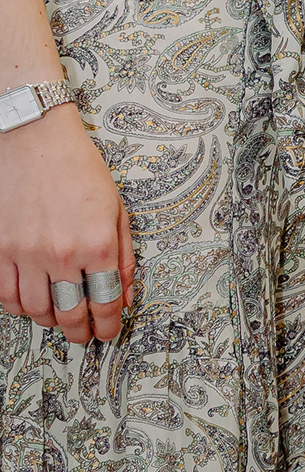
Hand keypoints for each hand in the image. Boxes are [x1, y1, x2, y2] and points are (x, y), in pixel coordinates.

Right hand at [0, 104, 134, 342]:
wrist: (32, 136)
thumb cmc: (76, 167)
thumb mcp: (116, 209)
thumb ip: (124, 256)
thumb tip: (125, 295)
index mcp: (97, 244)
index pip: (105, 303)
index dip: (108, 326)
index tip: (106, 332)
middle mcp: (61, 253)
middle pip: (70, 314)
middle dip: (78, 333)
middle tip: (81, 336)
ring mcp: (25, 251)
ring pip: (35, 309)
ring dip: (48, 320)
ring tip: (56, 317)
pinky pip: (4, 292)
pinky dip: (17, 305)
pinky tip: (27, 301)